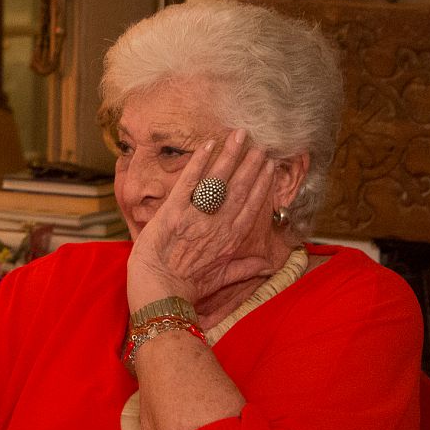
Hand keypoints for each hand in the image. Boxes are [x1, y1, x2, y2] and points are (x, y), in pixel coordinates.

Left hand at [126, 129, 280, 312]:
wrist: (159, 294)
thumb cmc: (185, 289)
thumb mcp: (220, 281)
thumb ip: (244, 269)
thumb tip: (268, 266)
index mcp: (229, 240)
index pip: (250, 206)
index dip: (261, 184)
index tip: (269, 166)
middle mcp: (217, 226)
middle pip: (239, 189)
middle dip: (250, 165)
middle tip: (260, 143)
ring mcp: (196, 217)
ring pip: (218, 181)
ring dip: (230, 156)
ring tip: (240, 135)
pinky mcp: (173, 212)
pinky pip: (188, 183)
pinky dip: (199, 163)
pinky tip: (208, 145)